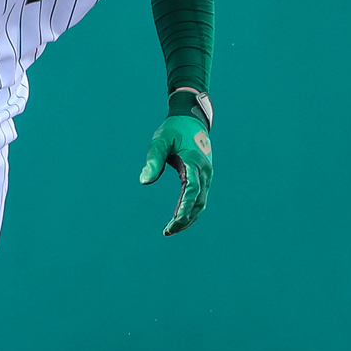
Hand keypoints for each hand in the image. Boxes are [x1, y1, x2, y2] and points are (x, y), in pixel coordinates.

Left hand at [139, 114, 212, 235]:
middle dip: (184, 219)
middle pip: (198, 203)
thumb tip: (144, 181)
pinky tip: (179, 218)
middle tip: (167, 232)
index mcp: (194, 163)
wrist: (191, 118)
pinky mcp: (204, 176)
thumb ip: (153, 161)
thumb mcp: (159, 142)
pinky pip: (200, 197)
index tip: (173, 223)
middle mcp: (204, 171)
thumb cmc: (173, 130)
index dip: (184, 209)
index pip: (192, 191)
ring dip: (189, 218)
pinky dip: (191, 209)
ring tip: (171, 229)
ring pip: (201, 203)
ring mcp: (206, 175)